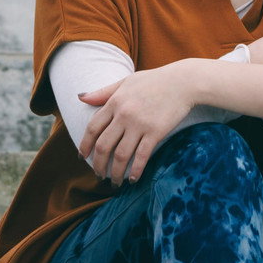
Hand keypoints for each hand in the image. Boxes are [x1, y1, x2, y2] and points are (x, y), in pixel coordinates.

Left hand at [77, 61, 195, 183]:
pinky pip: (142, 156)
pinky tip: (133, 179)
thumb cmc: (154, 81)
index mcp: (114, 102)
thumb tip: (80, 97)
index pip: (92, 128)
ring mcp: (139, 124)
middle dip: (98, 164)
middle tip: (99, 174)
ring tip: (114, 182)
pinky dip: (136, 170)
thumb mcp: (125, 82)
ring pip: (120, 155)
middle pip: (103, 145)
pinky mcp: (156, 132)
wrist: (182, 82)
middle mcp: (124, 115)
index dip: (84, 145)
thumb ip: (103, 92)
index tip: (82, 157)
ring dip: (115, 172)